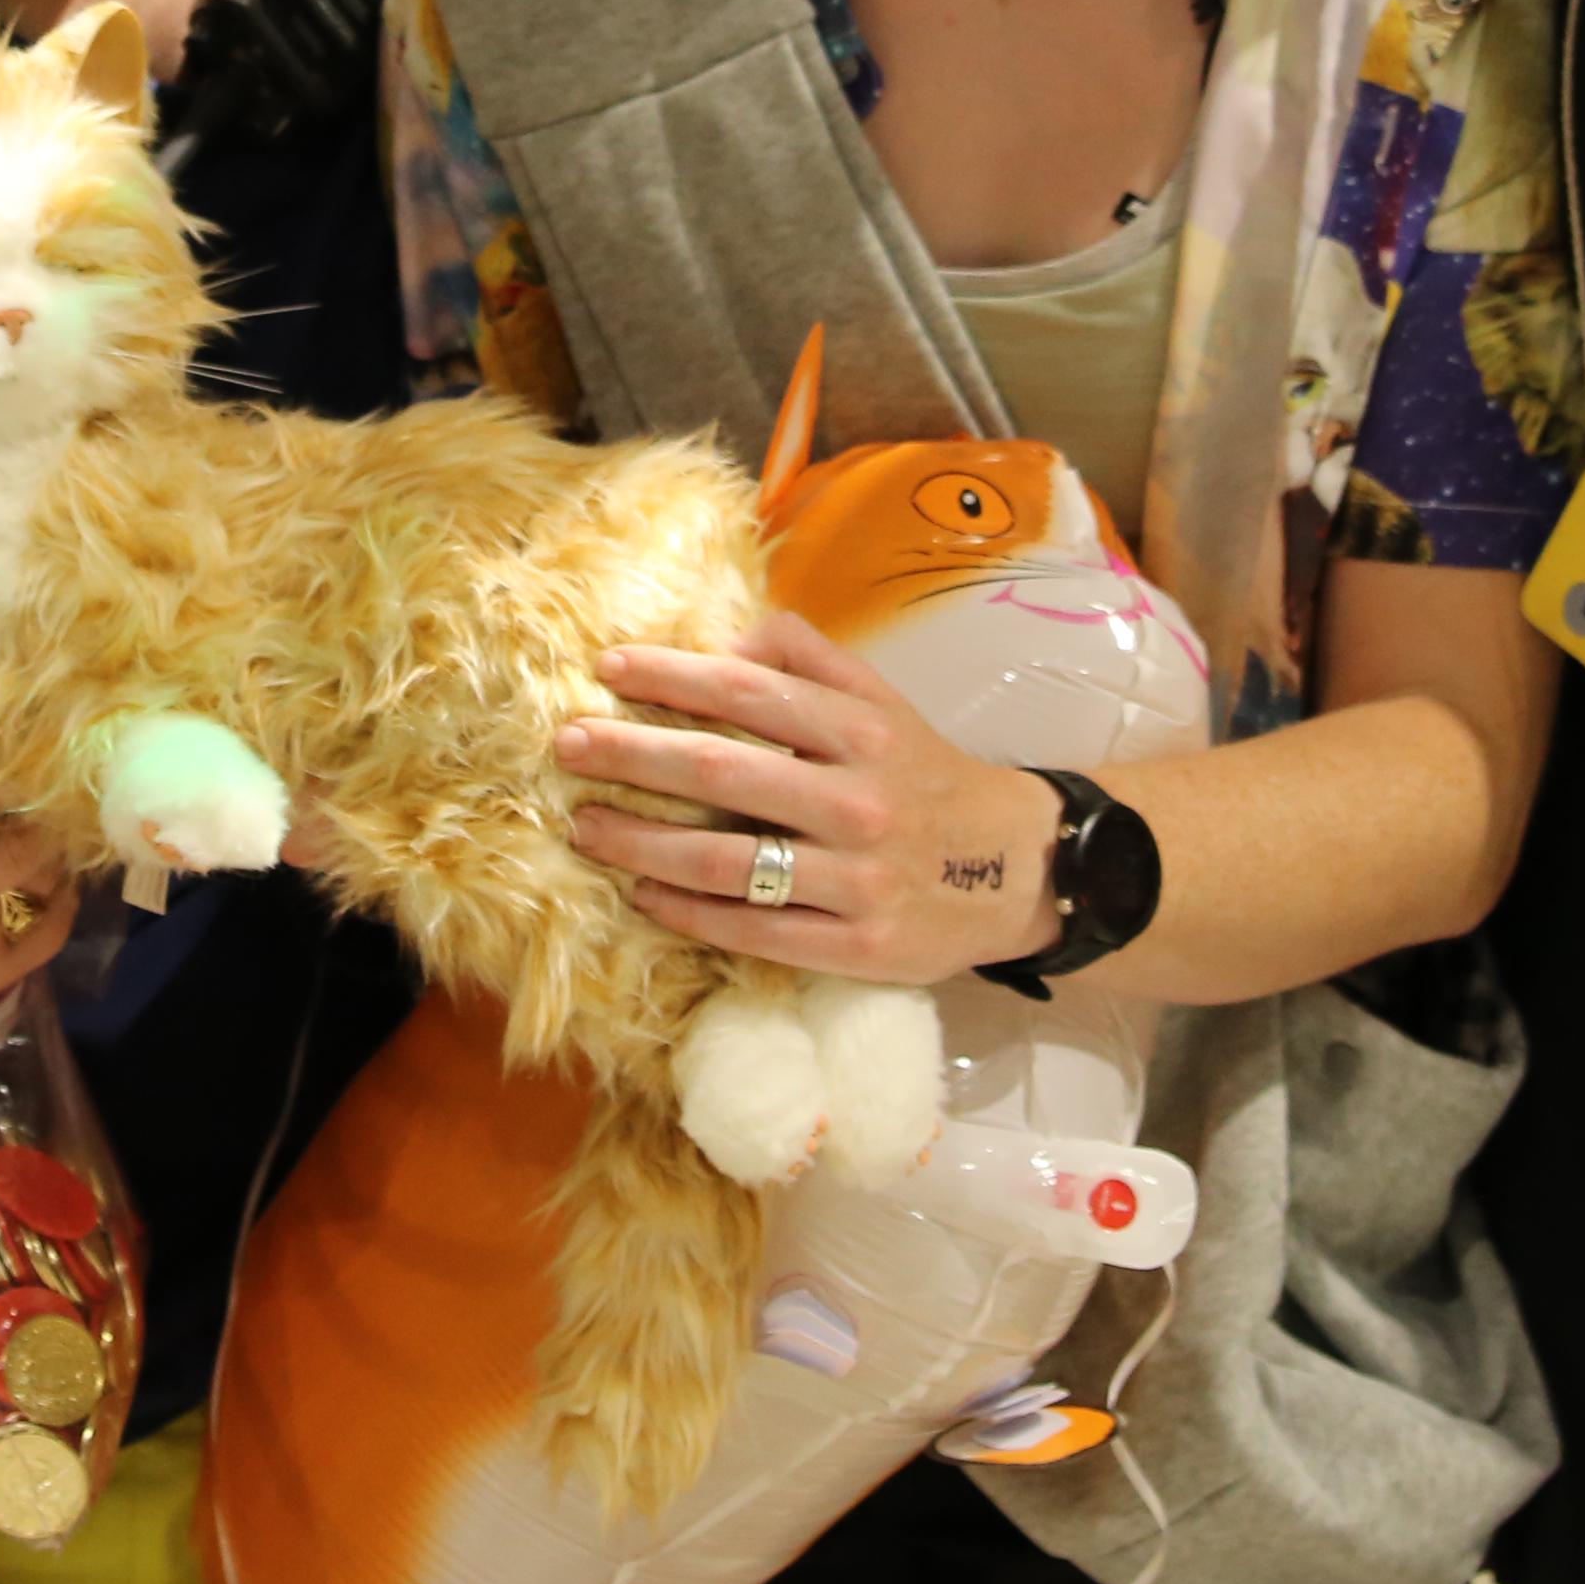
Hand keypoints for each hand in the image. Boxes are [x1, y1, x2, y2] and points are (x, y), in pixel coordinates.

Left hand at [559, 613, 1063, 986]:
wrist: (1017, 869)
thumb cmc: (925, 776)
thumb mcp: (884, 701)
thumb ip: (810, 658)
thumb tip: (727, 637)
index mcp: (861, 729)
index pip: (747, 691)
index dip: (671, 677)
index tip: (607, 668)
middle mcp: (858, 798)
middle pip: (721, 771)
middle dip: (632, 755)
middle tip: (567, 745)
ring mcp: (858, 877)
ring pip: (727, 861)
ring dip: (642, 844)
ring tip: (586, 828)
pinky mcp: (859, 946)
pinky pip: (756, 930)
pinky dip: (690, 913)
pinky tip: (643, 896)